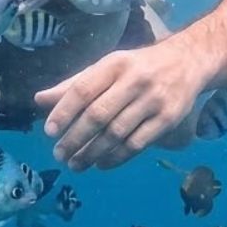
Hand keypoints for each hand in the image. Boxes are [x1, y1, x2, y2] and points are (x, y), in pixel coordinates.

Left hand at [34, 38, 207, 170]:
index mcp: (114, 64)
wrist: (188, 62)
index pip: (83, 89)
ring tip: (75, 164)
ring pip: (117, 133)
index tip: (49, 131)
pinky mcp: (168, 119)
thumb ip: (73, 85)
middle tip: (59, 154)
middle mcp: (134, 80)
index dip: (64, 111)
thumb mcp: (105, 67)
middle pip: (99, 115)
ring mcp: (154, 101)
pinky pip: (137, 144)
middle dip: (75, 138)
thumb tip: (39, 100)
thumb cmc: (137, 67)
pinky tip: (101, 164)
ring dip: (93, 153)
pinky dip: (116, 158)